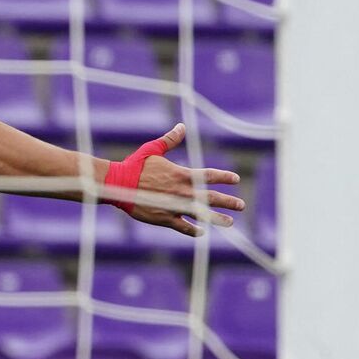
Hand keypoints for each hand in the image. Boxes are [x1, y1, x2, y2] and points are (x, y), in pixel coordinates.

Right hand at [122, 125, 246, 236]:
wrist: (118, 184)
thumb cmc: (134, 165)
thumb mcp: (153, 149)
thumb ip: (170, 140)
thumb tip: (181, 127)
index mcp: (182, 174)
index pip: (209, 175)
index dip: (224, 177)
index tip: (235, 179)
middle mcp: (182, 191)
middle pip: (211, 197)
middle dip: (228, 201)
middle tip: (241, 205)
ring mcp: (175, 206)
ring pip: (202, 215)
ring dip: (218, 218)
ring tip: (229, 222)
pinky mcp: (164, 218)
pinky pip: (183, 227)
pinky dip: (193, 230)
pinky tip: (201, 232)